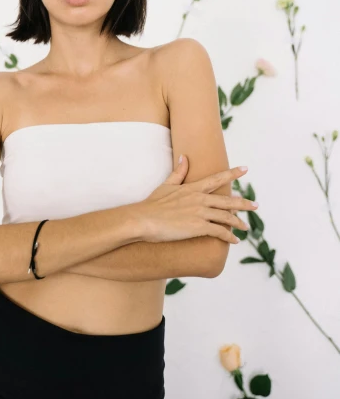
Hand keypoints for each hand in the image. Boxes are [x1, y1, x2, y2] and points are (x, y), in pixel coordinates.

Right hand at [136, 154, 254, 243]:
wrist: (144, 220)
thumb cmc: (152, 204)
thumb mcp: (166, 185)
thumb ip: (178, 172)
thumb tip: (184, 157)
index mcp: (193, 188)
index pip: (217, 178)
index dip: (233, 173)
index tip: (246, 169)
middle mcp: (200, 199)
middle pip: (228, 201)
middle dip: (244, 203)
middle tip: (256, 205)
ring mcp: (200, 213)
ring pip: (227, 217)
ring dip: (238, 223)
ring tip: (246, 227)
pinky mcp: (199, 227)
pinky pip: (219, 232)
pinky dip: (229, 237)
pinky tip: (235, 241)